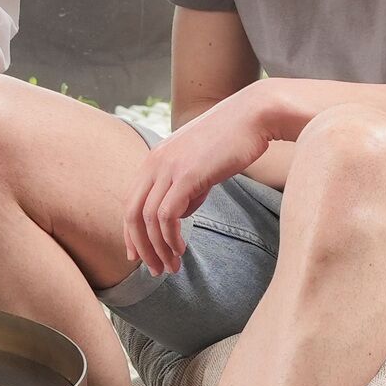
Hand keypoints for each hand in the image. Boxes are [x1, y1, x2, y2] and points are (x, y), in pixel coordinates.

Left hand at [126, 84, 290, 275]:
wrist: (254, 116)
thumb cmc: (232, 140)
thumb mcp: (200, 165)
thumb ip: (186, 188)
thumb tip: (179, 214)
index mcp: (154, 158)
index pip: (131, 202)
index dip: (131, 233)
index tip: (138, 256)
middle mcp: (154, 162)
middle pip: (132, 214)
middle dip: (141, 247)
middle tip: (155, 269)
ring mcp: (168, 167)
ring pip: (148, 219)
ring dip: (158, 249)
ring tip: (172, 267)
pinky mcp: (186, 175)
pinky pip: (167, 215)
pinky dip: (170, 238)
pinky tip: (181, 249)